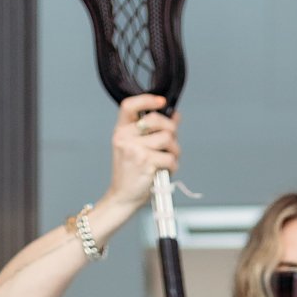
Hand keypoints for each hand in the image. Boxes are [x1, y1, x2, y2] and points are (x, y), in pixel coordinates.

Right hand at [97, 95, 181, 232]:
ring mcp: (135, 149)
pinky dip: (173, 165)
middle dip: (171, 129)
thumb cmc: (131, 173)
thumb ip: (154, 131)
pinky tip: (166, 170)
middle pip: (156, 120)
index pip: (129, 105)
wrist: (122, 197)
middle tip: (171, 142)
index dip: (147, 100)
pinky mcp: (146, 162)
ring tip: (169, 160)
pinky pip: (170, 157)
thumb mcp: (136, 148)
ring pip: (167, 139)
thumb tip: (175, 115)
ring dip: (174, 150)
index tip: (161, 102)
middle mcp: (125, 137)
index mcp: (121, 131)